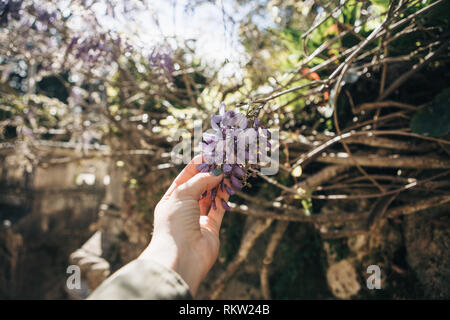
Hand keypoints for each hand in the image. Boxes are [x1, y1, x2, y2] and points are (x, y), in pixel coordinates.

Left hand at [137, 155, 229, 295]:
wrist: (181, 257)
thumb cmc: (174, 224)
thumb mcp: (182, 195)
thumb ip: (200, 181)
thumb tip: (216, 173)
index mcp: (171, 200)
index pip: (185, 177)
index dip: (197, 165)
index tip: (210, 153)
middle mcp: (184, 209)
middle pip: (200, 186)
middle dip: (211, 173)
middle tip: (224, 159)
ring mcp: (198, 218)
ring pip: (211, 195)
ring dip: (220, 182)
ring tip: (231, 168)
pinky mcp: (211, 227)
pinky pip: (220, 206)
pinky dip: (226, 195)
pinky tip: (232, 183)